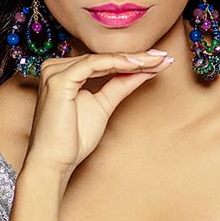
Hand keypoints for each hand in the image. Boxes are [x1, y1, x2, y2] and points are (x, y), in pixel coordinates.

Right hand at [23, 50, 172, 175]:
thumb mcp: (104, 105)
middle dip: (138, 58)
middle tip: (164, 58)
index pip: (104, 62)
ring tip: (157, 61)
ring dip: (132, 59)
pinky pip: (94, 65)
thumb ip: (121, 85)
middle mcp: (56, 67)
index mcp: (64, 72)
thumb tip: (145, 70)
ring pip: (101, 59)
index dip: (134, 60)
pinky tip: (138, 65)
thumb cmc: (73, 139)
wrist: (54, 162)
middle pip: (104, 58)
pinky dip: (117, 63)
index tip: (160, 61)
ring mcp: (55, 72)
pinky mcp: (58, 79)